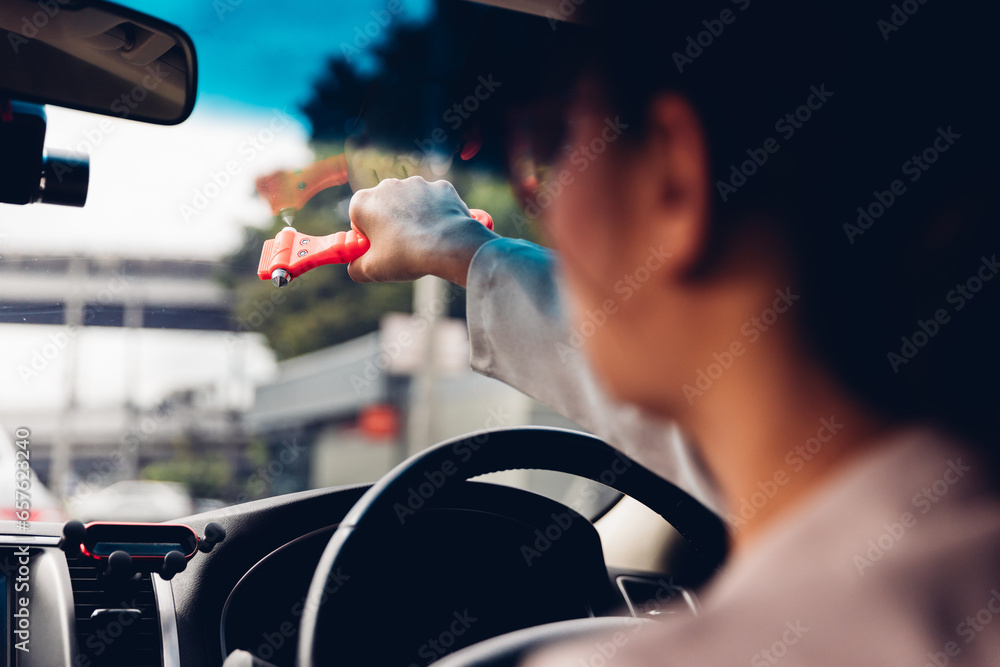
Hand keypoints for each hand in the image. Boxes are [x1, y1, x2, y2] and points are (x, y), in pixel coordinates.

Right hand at [347, 176, 497, 285]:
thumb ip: (356, 267)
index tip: (380, 249)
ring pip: (411, 202)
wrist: (449, 246)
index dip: (368, 237)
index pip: (358, 219)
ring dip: (414, 217)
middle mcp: (387, 185)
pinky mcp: (441, 186)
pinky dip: (436, 213)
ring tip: (424, 241)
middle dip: (390, 224)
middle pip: (384, 207)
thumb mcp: (371, 271)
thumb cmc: (406, 257)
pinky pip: (435, 201)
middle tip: (402, 247)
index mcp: (363, 202)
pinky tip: (441, 230)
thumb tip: (356, 267)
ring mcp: (416, 183)